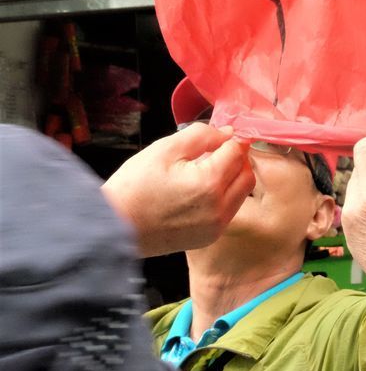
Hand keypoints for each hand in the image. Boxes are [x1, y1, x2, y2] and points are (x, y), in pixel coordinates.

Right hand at [101, 123, 253, 256]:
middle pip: (246, 174)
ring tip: (206, 170)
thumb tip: (227, 132)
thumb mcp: (164, 149)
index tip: (220, 136)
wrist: (113, 227)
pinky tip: (201, 191)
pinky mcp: (209, 237)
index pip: (237, 153)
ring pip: (241, 194)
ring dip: (232, 178)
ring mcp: (216, 226)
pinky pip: (229, 211)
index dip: (230, 140)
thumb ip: (200, 136)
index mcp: (209, 183)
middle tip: (216, 151)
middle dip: (236, 159)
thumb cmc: (134, 186)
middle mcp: (220, 208)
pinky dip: (224, 196)